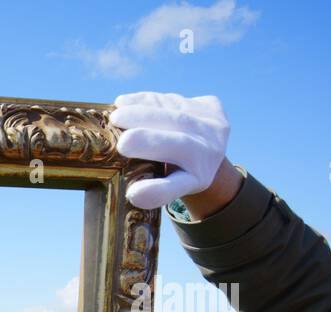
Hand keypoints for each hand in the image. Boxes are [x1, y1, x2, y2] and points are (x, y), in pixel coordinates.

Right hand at [111, 91, 230, 210]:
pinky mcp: (211, 105)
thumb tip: (133, 193)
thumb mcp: (169, 189)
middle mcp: (212, 150)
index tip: (133, 191)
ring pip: (176, 114)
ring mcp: (214, 124)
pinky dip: (146, 100)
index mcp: (199, 178)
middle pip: (180, 139)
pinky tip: (124, 102)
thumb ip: (155, 192)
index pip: (178, 183)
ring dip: (143, 111)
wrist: (206, 154)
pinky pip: (174, 100)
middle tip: (118, 130)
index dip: (156, 188)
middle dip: (147, 134)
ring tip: (116, 114)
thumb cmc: (176, 174)